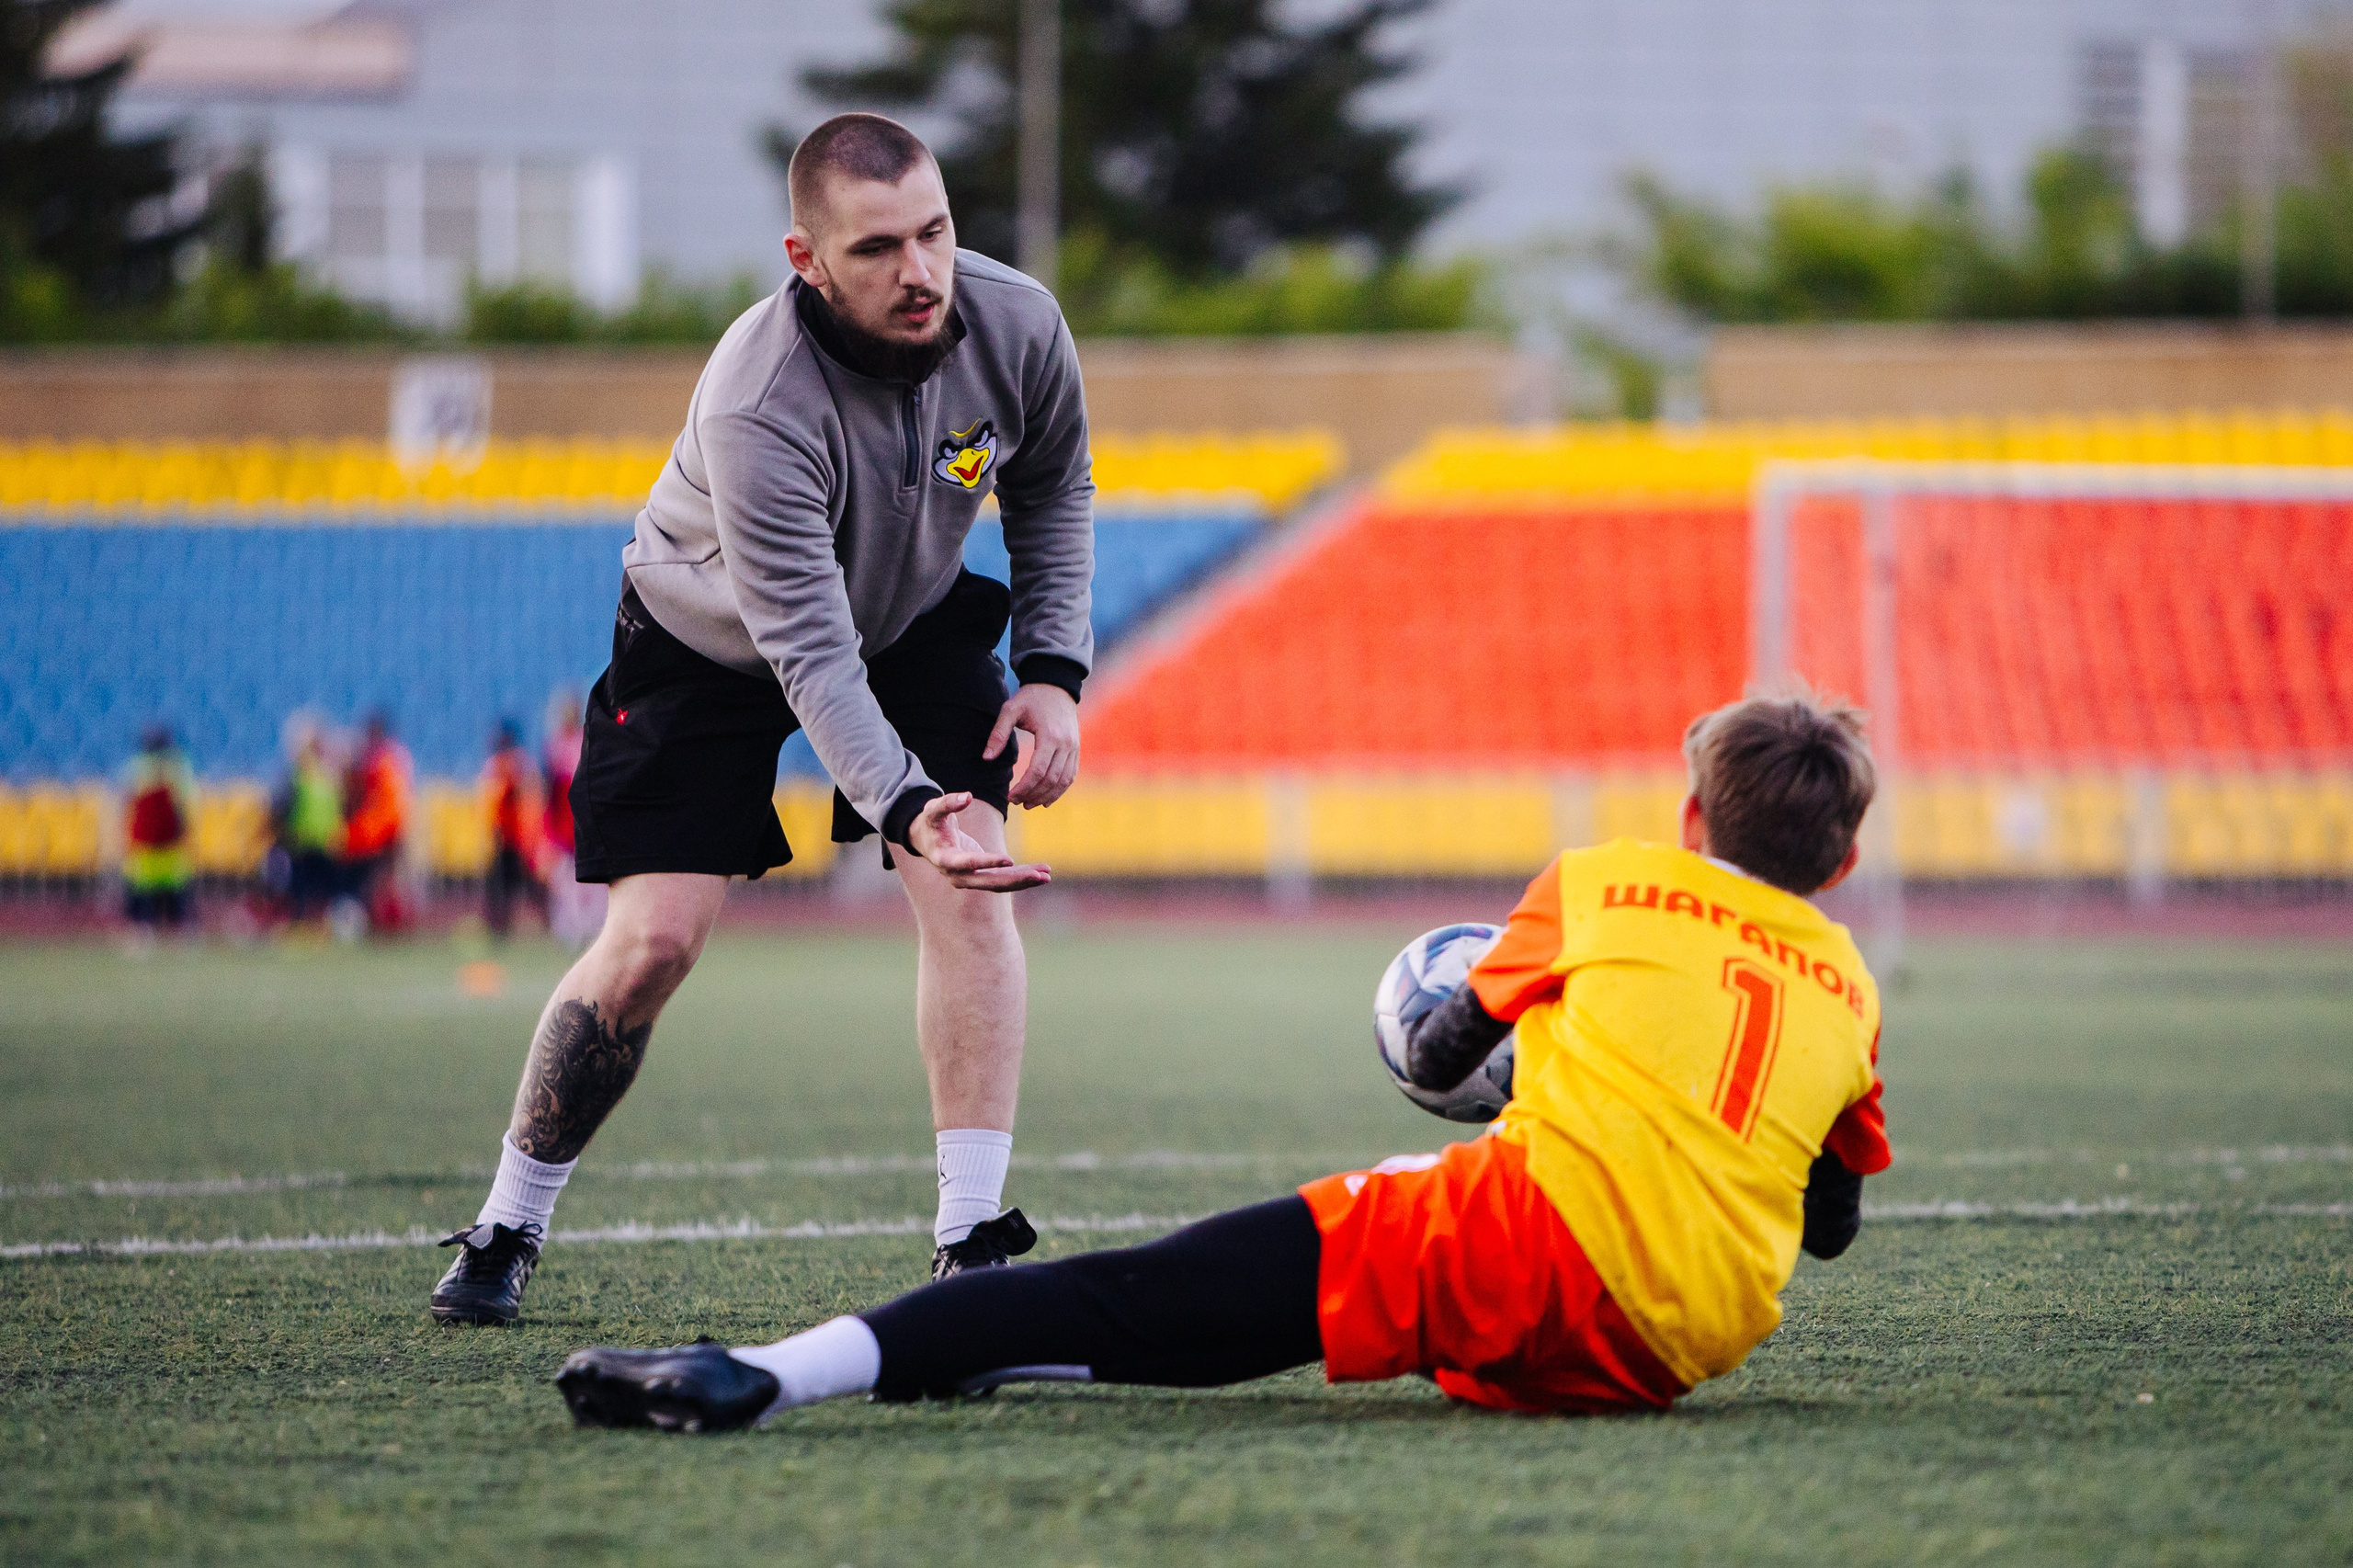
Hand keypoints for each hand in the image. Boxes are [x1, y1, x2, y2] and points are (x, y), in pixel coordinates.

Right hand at [906, 791, 1050, 891]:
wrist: (927, 840)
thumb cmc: (931, 822)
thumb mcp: (934, 809)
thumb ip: (948, 803)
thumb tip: (968, 796)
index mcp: (945, 859)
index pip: (969, 863)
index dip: (988, 861)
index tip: (1009, 860)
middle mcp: (958, 876)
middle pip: (989, 881)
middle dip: (1015, 879)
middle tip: (1038, 876)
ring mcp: (970, 880)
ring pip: (1000, 884)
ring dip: (1024, 881)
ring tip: (1047, 876)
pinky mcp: (982, 877)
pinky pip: (1004, 880)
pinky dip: (1023, 877)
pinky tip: (1042, 873)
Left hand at [986, 683, 1079, 807]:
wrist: (1056, 685)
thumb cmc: (1030, 698)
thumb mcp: (1010, 710)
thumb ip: (998, 734)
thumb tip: (986, 758)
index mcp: (1049, 735)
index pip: (1037, 771)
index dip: (1024, 788)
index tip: (1010, 797)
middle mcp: (1066, 744)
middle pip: (1051, 780)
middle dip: (1033, 795)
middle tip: (1017, 803)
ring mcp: (1074, 747)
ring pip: (1063, 781)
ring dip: (1047, 796)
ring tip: (1029, 804)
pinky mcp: (1076, 749)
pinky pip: (1071, 775)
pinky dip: (1060, 790)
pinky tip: (1046, 798)